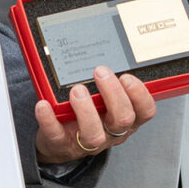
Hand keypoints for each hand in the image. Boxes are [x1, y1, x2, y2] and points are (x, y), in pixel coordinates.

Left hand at [33, 66, 156, 163]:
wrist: (61, 142)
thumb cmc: (89, 113)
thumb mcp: (104, 100)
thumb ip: (109, 81)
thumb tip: (105, 43)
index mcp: (125, 118)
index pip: (145, 111)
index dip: (140, 95)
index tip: (126, 76)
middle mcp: (111, 132)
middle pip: (123, 119)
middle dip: (113, 94)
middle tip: (100, 72)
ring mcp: (87, 141)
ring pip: (94, 134)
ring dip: (86, 110)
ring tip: (77, 89)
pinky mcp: (62, 144)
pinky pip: (56, 135)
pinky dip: (49, 119)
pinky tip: (43, 104)